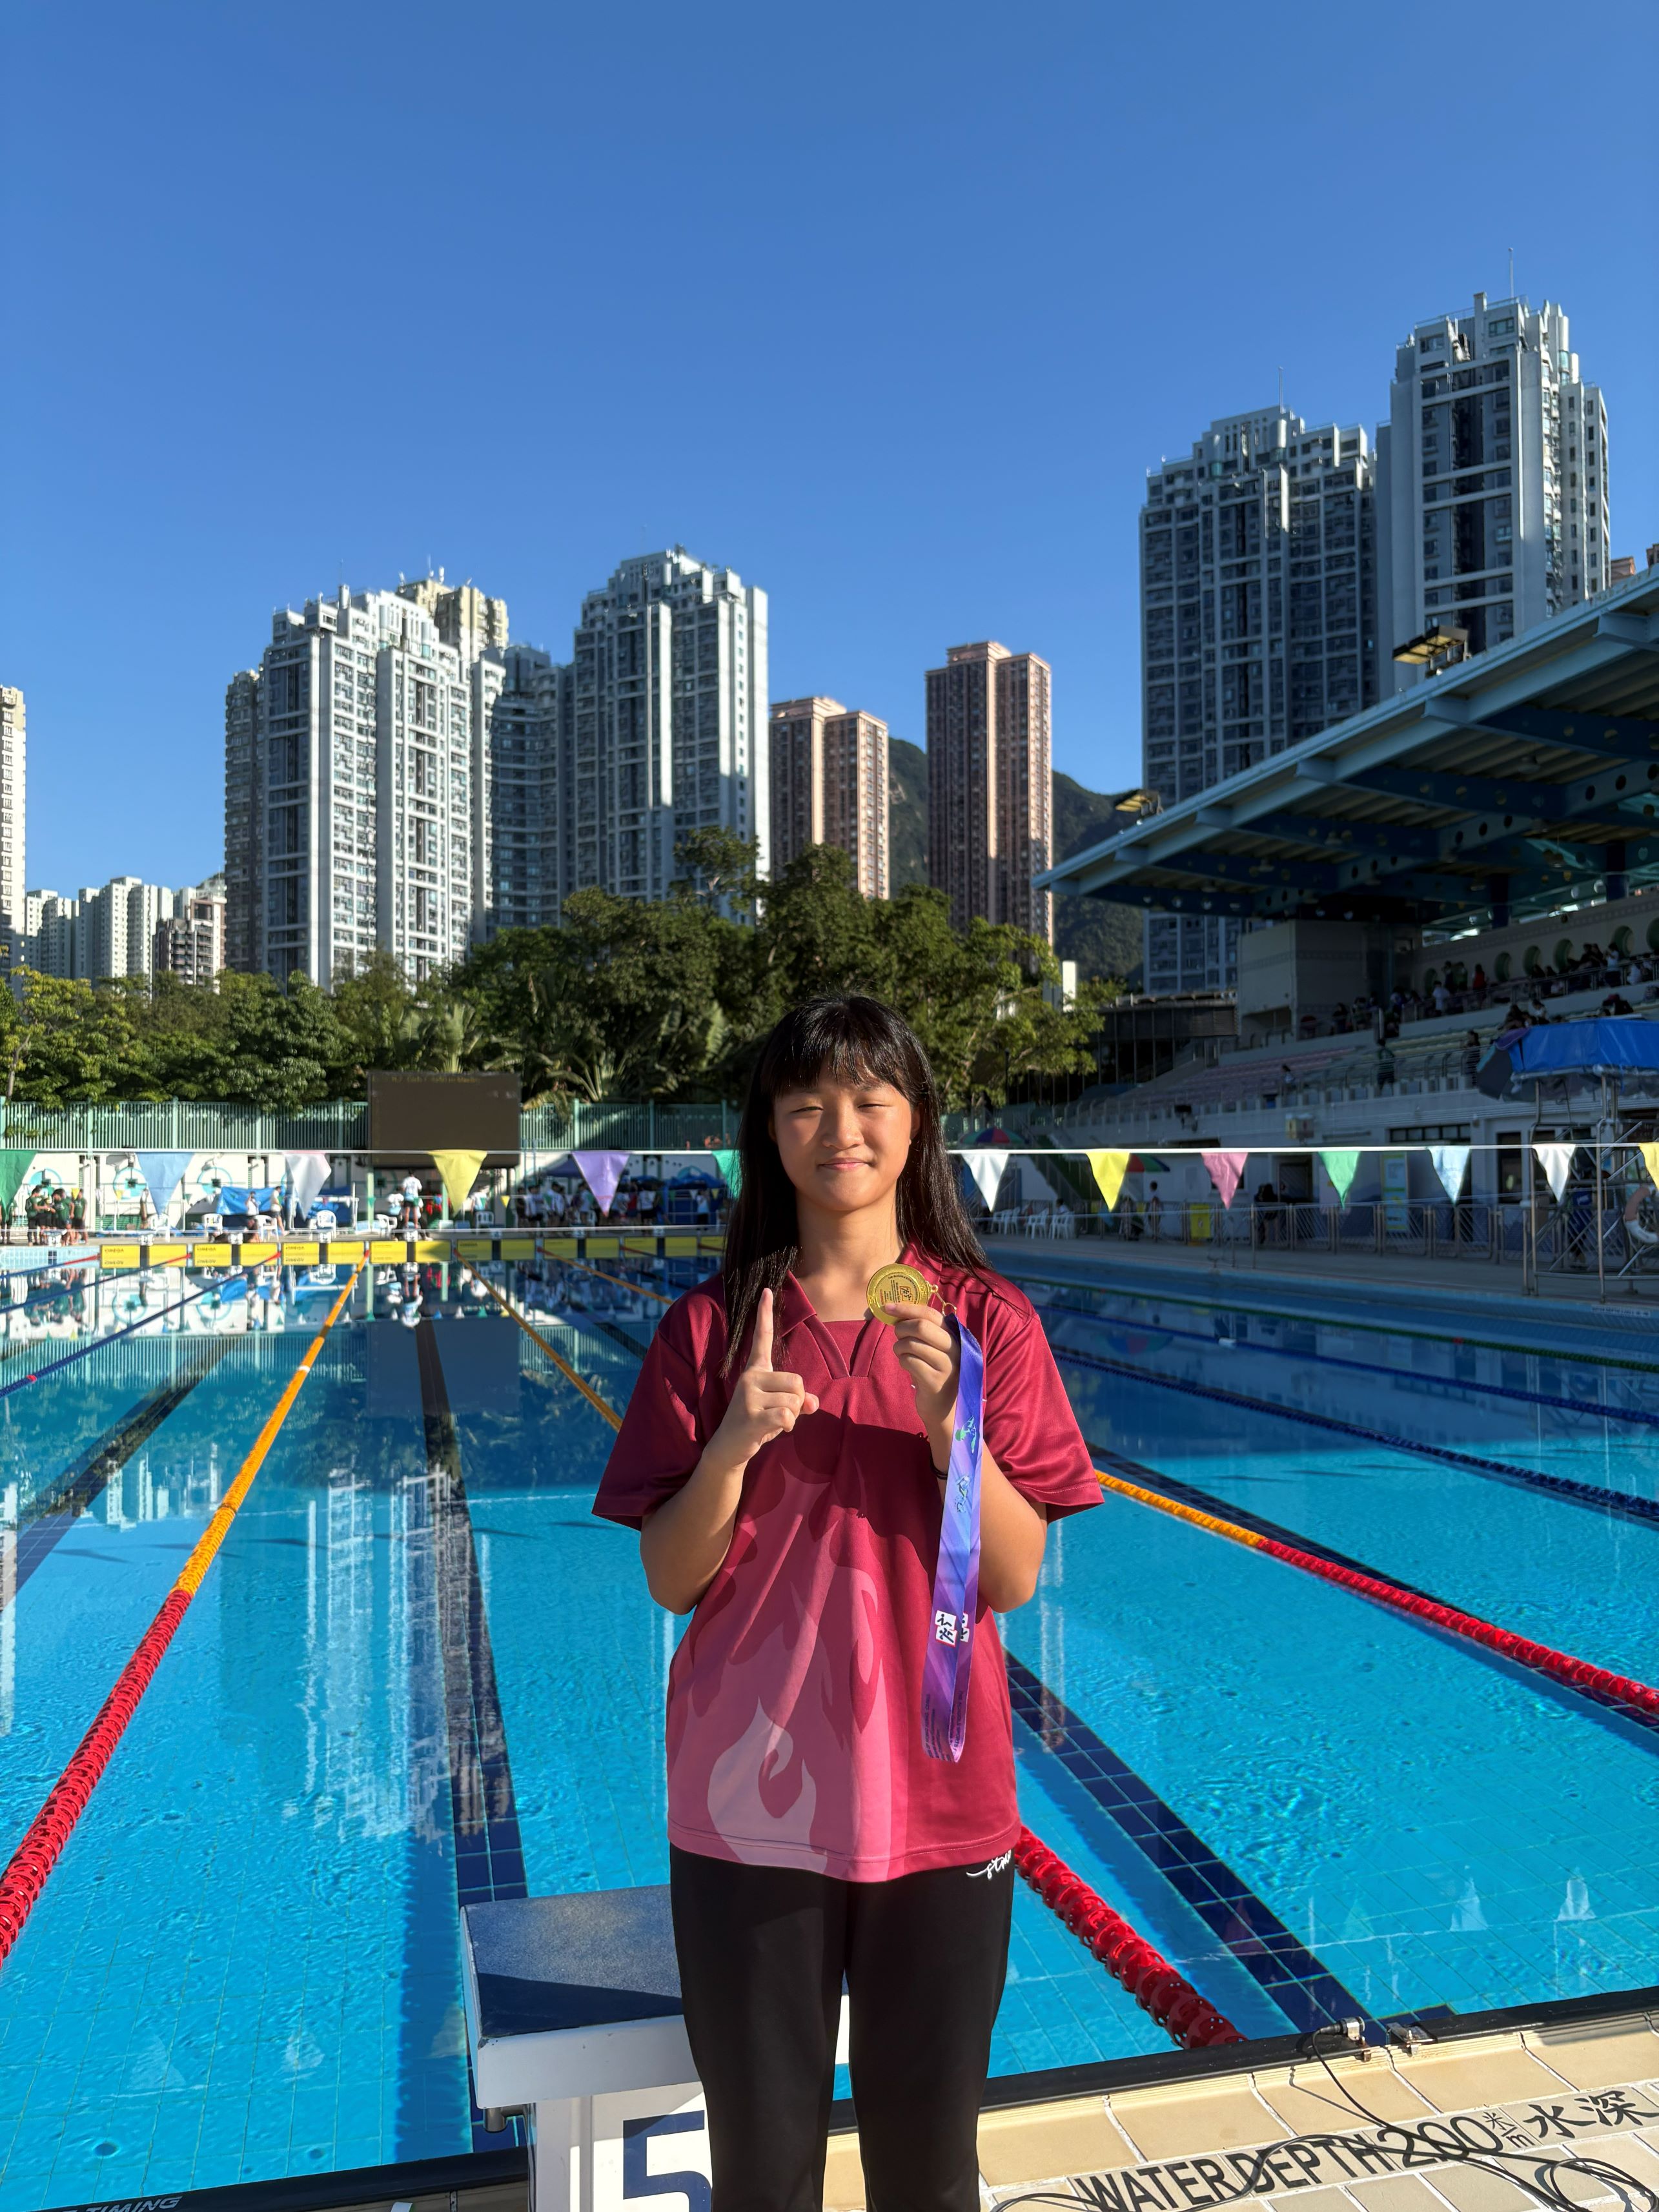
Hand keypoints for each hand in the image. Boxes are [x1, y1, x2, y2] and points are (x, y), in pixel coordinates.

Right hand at [707, 1289, 818, 1475]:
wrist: (730, 1448)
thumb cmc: (757, 1424)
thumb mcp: (779, 1408)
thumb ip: (799, 1401)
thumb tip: (814, 1402)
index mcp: (756, 1370)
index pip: (762, 1338)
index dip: (764, 1314)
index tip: (767, 1290)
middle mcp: (750, 1377)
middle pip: (798, 1382)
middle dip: (797, 1402)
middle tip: (778, 1413)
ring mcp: (748, 1395)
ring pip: (795, 1400)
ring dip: (792, 1417)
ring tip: (771, 1422)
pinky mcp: (751, 1414)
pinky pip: (787, 1415)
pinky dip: (787, 1426)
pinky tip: (771, 1430)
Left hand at [887, 1301, 959, 1468]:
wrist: (946, 1410)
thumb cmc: (936, 1374)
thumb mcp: (936, 1350)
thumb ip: (923, 1332)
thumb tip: (896, 1312)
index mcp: (955, 1337)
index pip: (931, 1314)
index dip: (907, 1308)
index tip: (888, 1307)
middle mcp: (955, 1349)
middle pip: (921, 1326)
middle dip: (902, 1328)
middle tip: (897, 1335)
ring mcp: (947, 1366)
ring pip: (912, 1344)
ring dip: (899, 1347)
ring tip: (901, 1353)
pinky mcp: (935, 1382)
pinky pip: (910, 1362)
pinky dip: (902, 1361)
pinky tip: (906, 1366)